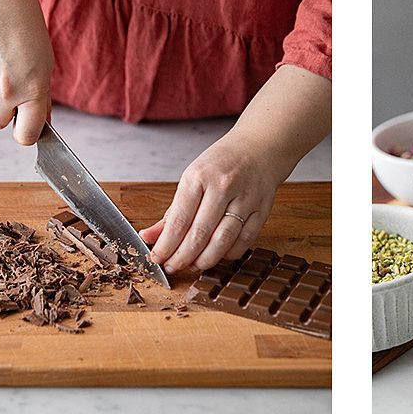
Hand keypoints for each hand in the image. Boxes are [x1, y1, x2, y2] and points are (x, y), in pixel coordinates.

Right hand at [0, 0, 53, 141]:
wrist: (0, 6)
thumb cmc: (28, 35)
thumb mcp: (45, 68)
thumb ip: (40, 97)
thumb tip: (40, 122)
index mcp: (34, 91)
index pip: (26, 135)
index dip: (26, 136)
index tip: (27, 131)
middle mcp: (8, 91)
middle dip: (4, 113)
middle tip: (12, 93)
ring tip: (1, 68)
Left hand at [139, 131, 288, 273]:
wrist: (260, 146)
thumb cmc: (223, 162)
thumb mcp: (192, 178)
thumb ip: (172, 211)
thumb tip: (149, 237)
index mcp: (199, 176)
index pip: (179, 220)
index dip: (166, 245)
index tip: (157, 258)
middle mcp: (223, 186)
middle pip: (199, 234)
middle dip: (182, 257)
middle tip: (172, 267)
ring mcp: (246, 198)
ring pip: (223, 241)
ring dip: (205, 260)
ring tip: (194, 265)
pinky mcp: (263, 209)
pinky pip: (245, 240)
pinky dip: (230, 254)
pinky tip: (219, 255)